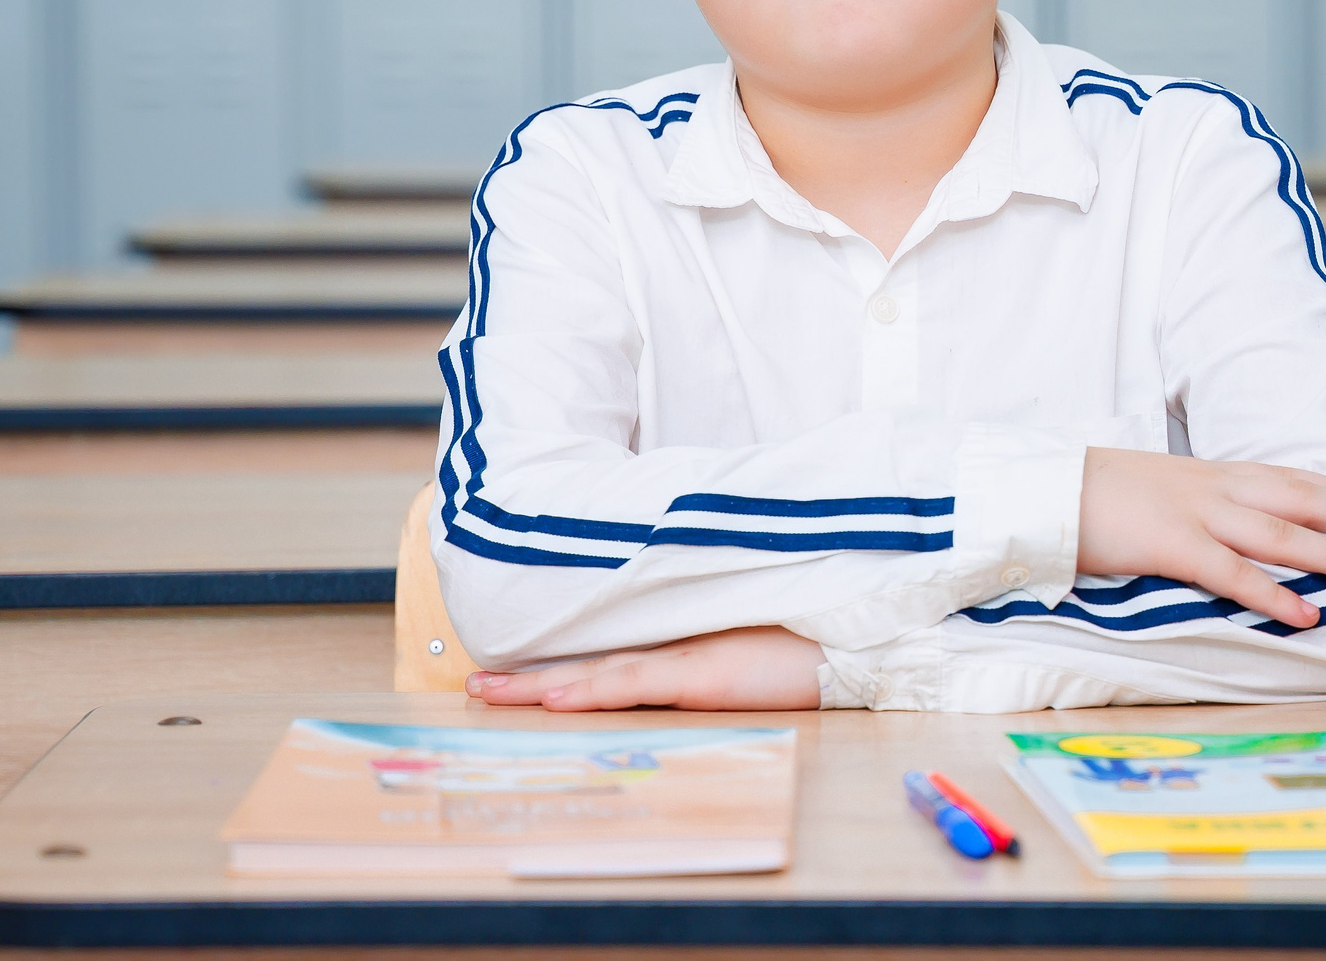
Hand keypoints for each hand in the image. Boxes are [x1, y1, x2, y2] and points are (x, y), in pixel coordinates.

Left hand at [463, 626, 823, 710]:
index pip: (606, 653)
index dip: (558, 664)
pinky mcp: (701, 672)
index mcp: (680, 639)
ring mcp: (683, 654)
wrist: (853, 630)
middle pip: (586, 660)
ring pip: (595, 671)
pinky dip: (593, 688)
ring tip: (485, 691)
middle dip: (527, 675)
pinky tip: (557, 694)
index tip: (509, 672)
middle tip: (471, 683)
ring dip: (538, 685)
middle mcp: (671, 642)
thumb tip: (683, 657)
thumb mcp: (747, 642)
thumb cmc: (808, 636)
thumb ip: (711, 645)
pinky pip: (636, 682)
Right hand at [1075, 448, 1325, 628]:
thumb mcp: (1153, 485)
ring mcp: (1194, 514)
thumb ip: (1192, 500)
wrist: (1043, 487)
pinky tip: (1307, 614)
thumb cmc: (1092, 493)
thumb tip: (1221, 521)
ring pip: (1280, 534)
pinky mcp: (1172, 546)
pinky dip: (1274, 594)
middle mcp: (1212, 487)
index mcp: (1207, 472)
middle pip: (1299, 499)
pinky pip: (1233, 573)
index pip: (1286, 474)